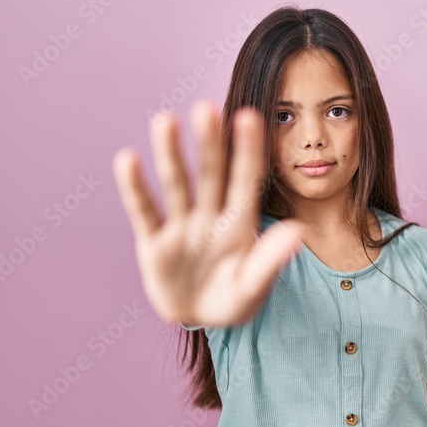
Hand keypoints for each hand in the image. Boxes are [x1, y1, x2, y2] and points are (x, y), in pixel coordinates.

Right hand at [112, 100, 304, 326]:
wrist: (199, 318)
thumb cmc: (234, 300)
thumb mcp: (254, 285)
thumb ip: (271, 259)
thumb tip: (299, 231)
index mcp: (240, 223)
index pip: (246, 180)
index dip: (248, 149)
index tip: (250, 116)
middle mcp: (210, 216)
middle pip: (210, 174)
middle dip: (209, 143)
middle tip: (206, 108)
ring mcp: (181, 227)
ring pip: (177, 185)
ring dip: (170, 154)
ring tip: (164, 120)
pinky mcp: (154, 244)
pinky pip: (144, 212)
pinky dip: (135, 189)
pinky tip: (127, 160)